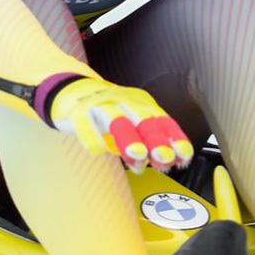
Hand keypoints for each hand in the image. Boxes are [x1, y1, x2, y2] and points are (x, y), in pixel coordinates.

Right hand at [48, 77, 193, 170]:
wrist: (70, 90)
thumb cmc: (107, 110)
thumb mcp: (131, 121)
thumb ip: (147, 142)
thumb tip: (166, 164)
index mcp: (140, 103)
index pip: (162, 119)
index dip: (174, 138)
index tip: (184, 155)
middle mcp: (123, 101)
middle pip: (142, 119)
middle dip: (155, 139)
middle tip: (164, 158)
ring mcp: (100, 105)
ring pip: (116, 120)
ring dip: (128, 138)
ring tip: (137, 156)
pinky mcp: (78, 112)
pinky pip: (85, 124)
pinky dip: (92, 137)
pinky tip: (98, 151)